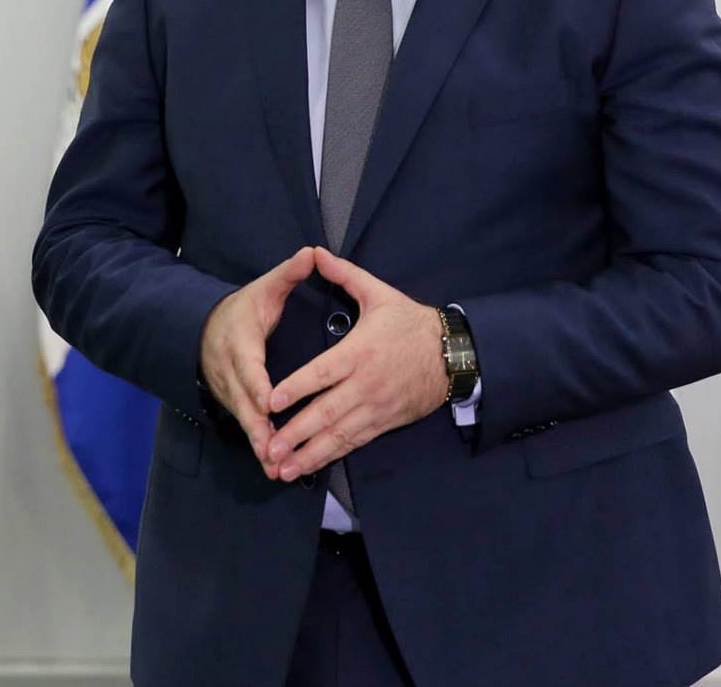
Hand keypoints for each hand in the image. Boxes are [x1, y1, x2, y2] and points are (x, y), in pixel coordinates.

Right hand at [198, 247, 317, 467]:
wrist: (206, 328)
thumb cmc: (243, 309)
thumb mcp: (264, 289)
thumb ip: (288, 274)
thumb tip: (311, 252)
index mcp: (240, 340)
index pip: (248, 365)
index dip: (257, 384)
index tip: (269, 402)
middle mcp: (230, 369)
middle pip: (243, 401)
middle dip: (258, 426)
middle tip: (273, 447)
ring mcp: (228, 389)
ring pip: (243, 418)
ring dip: (258, 442)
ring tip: (274, 465)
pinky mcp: (232, 403)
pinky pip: (245, 425)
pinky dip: (257, 444)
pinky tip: (272, 465)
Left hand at [263, 250, 447, 481]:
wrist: (453, 354)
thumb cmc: (411, 323)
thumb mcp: (380, 294)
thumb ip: (345, 275)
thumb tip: (316, 253)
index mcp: (359, 351)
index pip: (323, 373)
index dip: (297, 387)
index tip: (272, 401)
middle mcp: (365, 383)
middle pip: (326, 412)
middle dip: (295, 433)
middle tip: (268, 449)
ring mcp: (375, 407)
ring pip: (338, 434)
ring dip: (309, 454)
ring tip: (282, 469)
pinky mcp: (383, 422)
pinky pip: (353, 442)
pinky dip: (330, 456)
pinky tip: (308, 466)